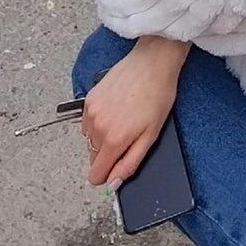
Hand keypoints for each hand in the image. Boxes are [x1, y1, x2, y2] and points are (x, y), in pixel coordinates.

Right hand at [82, 37, 189, 188]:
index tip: (116, 168)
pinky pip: (87, 122)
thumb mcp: (151, 136)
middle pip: (93, 157)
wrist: (153, 62)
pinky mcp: (89, 97)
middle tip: (128, 136)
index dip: (107, 175)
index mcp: (113, 139)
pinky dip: (98, 122)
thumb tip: (113, 183)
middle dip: (108, 154)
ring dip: (102, 137)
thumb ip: (129, 163)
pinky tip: (115, 111)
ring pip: (89, 140)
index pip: (95, 174)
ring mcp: (91, 110)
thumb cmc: (158, 94)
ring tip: (123, 121)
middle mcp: (97, 126)